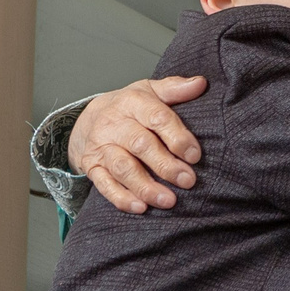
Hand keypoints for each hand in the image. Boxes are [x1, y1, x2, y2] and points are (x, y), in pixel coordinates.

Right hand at [70, 77, 207, 212]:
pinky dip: (121, 198)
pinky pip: (104, 184)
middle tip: (188, 180)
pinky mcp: (92, 167)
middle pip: (141, 145)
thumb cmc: (129, 107)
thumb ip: (175, 88)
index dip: (177, 137)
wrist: (89, 118)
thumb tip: (201, 83)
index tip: (195, 155)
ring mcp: (102, 147)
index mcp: (132, 103)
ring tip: (168, 200)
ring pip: (123, 168)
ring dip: (145, 186)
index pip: (157, 118)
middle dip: (165, 165)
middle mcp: (115, 125)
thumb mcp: (150, 91)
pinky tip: (140, 207)